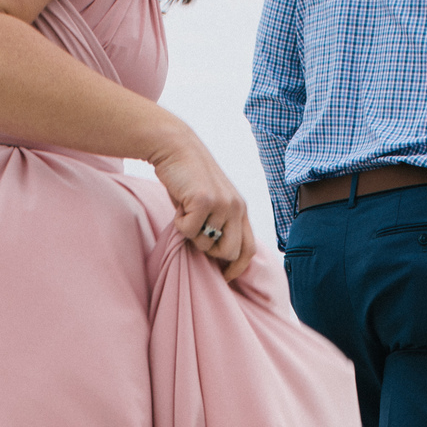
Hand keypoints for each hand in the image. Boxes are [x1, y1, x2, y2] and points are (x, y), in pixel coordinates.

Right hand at [150, 130, 254, 282]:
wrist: (176, 148)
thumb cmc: (189, 180)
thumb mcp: (212, 203)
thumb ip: (219, 225)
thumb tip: (216, 256)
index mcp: (241, 209)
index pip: (250, 249)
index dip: (238, 268)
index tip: (226, 278)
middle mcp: (236, 207)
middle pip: (230, 252)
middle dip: (210, 252)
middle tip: (197, 234)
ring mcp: (222, 204)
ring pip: (205, 243)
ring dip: (191, 234)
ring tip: (187, 212)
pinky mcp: (204, 200)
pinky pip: (189, 230)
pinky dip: (180, 223)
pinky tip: (180, 205)